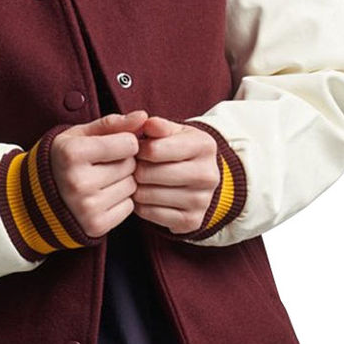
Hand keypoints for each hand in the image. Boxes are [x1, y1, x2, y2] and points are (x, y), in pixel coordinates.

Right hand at [49, 110, 149, 238]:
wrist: (36, 199)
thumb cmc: (63, 160)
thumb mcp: (79, 135)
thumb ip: (112, 123)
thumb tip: (144, 116)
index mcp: (72, 153)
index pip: (128, 143)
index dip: (124, 142)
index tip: (110, 146)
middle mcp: (78, 182)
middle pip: (131, 165)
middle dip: (123, 162)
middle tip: (103, 165)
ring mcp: (86, 207)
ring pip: (132, 187)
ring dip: (123, 182)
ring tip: (101, 181)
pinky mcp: (95, 226)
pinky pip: (129, 207)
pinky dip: (120, 201)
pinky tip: (102, 197)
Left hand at [131, 116, 219, 233]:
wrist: (200, 178)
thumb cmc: (178, 150)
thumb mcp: (173, 132)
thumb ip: (157, 125)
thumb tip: (145, 122)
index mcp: (204, 145)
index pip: (154, 150)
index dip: (137, 149)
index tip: (137, 150)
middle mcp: (208, 175)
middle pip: (148, 174)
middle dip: (135, 169)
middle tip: (136, 167)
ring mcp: (202, 201)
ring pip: (146, 195)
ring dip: (135, 188)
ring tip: (140, 181)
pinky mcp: (191, 221)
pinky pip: (149, 214)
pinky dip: (141, 206)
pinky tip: (147, 196)